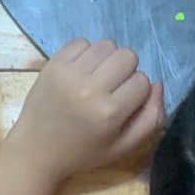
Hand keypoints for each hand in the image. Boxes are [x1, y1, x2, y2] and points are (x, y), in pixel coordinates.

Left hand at [4, 38, 163, 184]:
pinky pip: (82, 42)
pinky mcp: (53, 63)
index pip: (143, 81)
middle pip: (127, 56)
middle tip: (112, 87)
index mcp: (110, 112)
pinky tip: (81, 71)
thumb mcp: (123, 146)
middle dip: (126, 70)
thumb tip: (157, 82)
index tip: (124, 103)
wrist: (36, 150)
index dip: (138, 91)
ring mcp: (69, 73)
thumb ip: (151, 118)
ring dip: (107, 59)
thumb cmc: (83, 152)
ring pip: (106, 45)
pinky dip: (86, 53)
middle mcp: (90, 89)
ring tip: (96, 77)